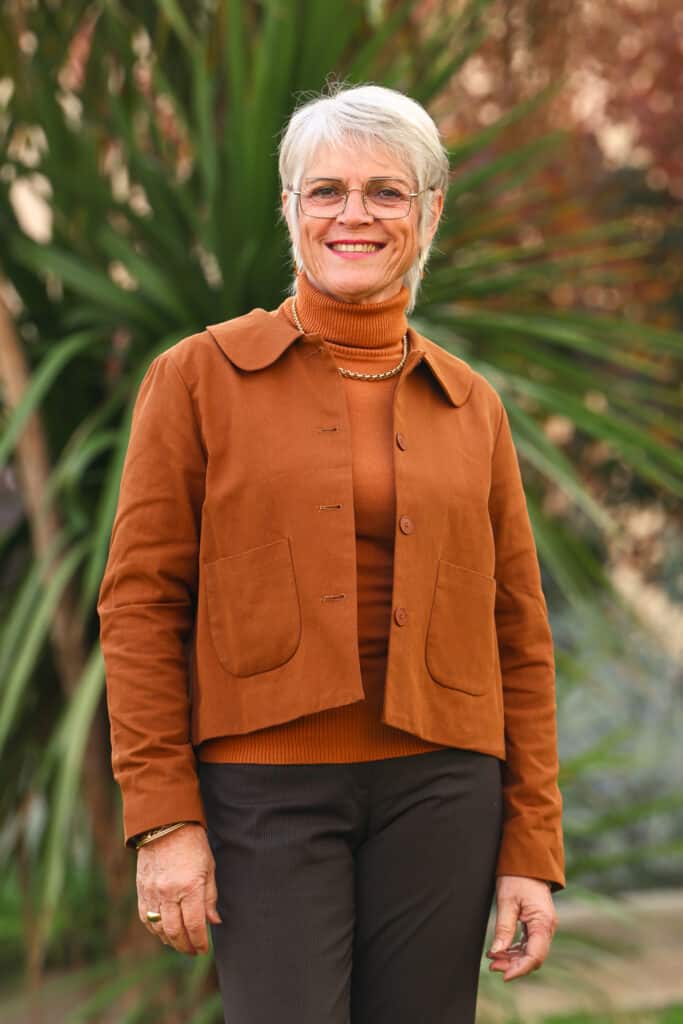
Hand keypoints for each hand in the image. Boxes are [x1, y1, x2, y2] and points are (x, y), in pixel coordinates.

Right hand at [137, 823, 222, 954]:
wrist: (165, 825)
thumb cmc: (192, 844)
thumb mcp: (209, 868)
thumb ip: (210, 897)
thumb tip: (213, 921)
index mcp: (190, 887)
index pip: (195, 925)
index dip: (200, 941)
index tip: (204, 949)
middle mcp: (169, 893)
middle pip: (176, 932)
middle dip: (186, 946)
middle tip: (193, 951)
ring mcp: (152, 892)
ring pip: (159, 928)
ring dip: (170, 941)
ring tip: (180, 943)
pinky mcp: (141, 889)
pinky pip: (146, 918)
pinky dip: (154, 929)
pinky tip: (163, 932)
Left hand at [485, 875, 557, 981]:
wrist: (528, 861)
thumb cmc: (517, 877)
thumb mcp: (507, 901)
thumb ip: (504, 928)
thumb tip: (497, 951)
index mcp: (543, 923)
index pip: (535, 956)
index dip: (519, 969)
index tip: (504, 976)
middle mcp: (548, 928)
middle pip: (533, 957)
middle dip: (513, 965)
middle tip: (492, 965)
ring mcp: (544, 926)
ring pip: (530, 952)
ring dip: (513, 958)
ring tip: (493, 959)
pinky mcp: (538, 924)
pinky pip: (529, 943)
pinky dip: (515, 949)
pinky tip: (501, 950)